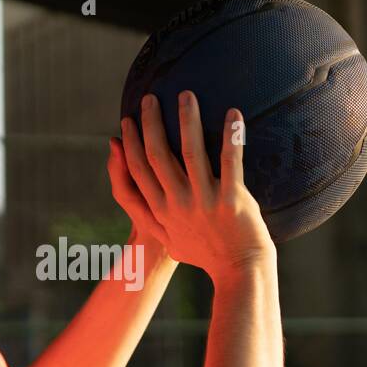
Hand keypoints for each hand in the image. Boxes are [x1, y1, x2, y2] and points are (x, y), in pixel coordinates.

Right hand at [108, 91, 272, 280]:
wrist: (239, 271)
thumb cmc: (205, 253)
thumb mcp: (168, 238)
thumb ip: (150, 214)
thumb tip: (134, 191)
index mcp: (161, 211)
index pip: (138, 171)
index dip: (130, 143)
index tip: (127, 121)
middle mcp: (178, 204)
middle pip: (158, 156)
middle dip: (151, 124)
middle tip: (150, 98)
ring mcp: (205, 202)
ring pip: (191, 153)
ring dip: (187, 121)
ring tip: (186, 95)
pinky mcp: (232, 201)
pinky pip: (231, 162)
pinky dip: (231, 137)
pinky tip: (234, 114)